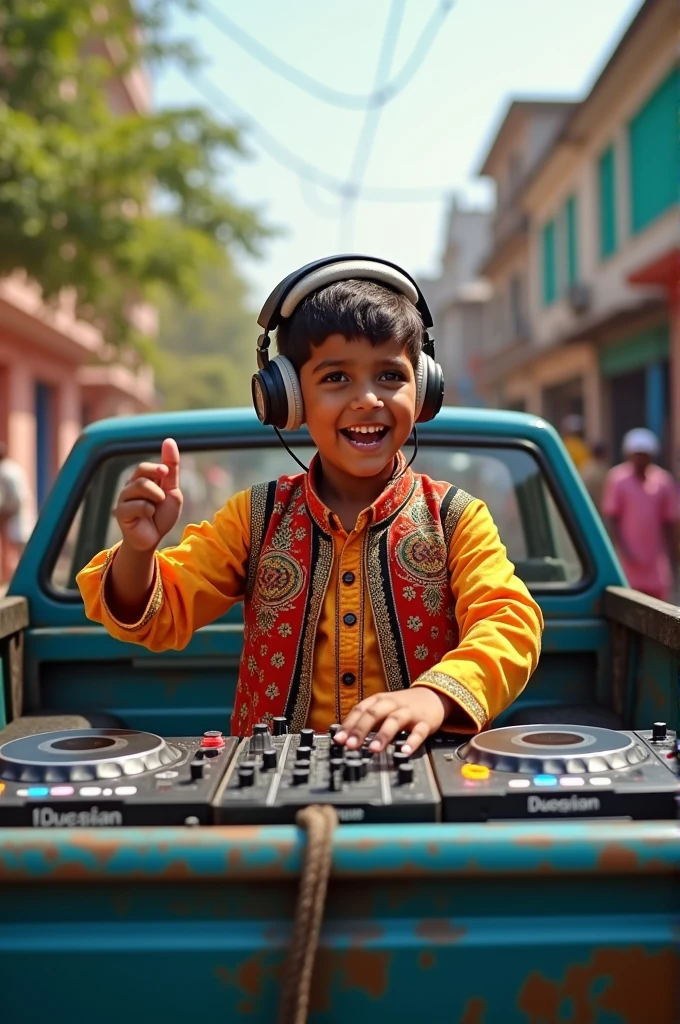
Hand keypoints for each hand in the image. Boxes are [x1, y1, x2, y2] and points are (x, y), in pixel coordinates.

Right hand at [114, 438, 182, 551]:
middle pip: (141, 472)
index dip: (157, 467)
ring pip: (140, 486)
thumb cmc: (161, 516)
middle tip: (162, 496)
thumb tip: (169, 440)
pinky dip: (149, 511)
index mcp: (141, 480)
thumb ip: (170, 469)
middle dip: (157, 482)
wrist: (153, 538)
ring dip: (155, 497)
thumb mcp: (171, 491)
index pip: (146, 466)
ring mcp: (123, 499)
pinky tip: (147, 518)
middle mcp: (129, 487)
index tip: (165, 472)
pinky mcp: (120, 512)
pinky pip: (138, 505)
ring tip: (155, 509)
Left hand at [333, 687, 453, 754]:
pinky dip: (412, 741)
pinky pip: (419, 732)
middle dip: (361, 729)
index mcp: (379, 700)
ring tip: (373, 749)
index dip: (348, 724)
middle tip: (351, 745)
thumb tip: (344, 736)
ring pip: (394, 721)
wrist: (433, 695)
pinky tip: (405, 751)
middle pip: (374, 714)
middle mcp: (392, 704)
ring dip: (383, 735)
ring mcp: (409, 712)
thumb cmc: (403, 705)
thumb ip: (366, 720)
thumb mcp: (383, 708)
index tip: (339, 739)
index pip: (360, 710)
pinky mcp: (425, 722)